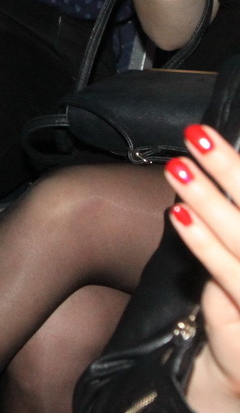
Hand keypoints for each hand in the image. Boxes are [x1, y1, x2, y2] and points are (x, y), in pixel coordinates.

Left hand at [165, 126, 239, 412]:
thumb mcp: (235, 271)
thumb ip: (231, 227)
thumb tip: (214, 171)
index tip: (218, 133)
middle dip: (233, 170)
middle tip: (200, 135)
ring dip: (210, 201)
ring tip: (179, 168)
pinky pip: (228, 279)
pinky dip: (204, 247)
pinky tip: (179, 218)